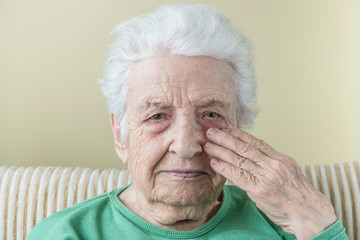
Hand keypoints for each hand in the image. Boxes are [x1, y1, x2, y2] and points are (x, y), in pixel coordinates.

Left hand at [204, 127, 336, 239]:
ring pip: (239, 160)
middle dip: (225, 138)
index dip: (238, 134)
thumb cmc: (297, 194)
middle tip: (210, 131)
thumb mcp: (288, 171)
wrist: (309, 213)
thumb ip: (270, 162)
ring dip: (221, 151)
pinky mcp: (260, 190)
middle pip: (245, 147)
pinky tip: (215, 162)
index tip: (226, 128)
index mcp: (280, 158)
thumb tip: (253, 154)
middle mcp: (273, 164)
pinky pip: (238, 176)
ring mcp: (266, 176)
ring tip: (208, 145)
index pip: (256, 141)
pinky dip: (225, 168)